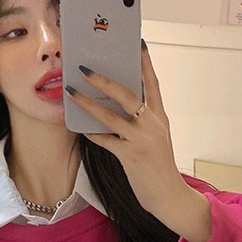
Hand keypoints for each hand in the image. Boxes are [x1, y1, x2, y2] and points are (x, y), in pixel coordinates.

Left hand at [66, 42, 211, 241]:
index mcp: (160, 118)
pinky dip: (93, 133)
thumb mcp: (156, 140)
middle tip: (86, 68)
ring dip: (89, 103)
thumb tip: (115, 106)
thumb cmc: (158, 168)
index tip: (137, 43)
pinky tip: (80, 127)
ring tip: (71, 92)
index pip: (153, 84)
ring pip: (112, 116)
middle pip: (129, 94)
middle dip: (105, 79)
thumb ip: (141, 122)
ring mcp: (143, 140)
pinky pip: (107, 140)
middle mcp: (153, 125)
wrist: (170, 197)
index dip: (145, 63)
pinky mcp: (132, 157)